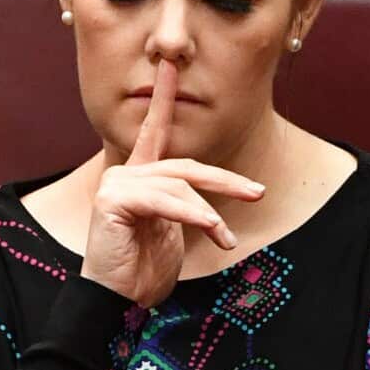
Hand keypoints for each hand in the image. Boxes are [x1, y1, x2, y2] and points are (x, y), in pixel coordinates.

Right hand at [80, 60, 263, 306]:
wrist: (114, 303)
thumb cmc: (141, 272)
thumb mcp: (172, 233)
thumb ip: (185, 207)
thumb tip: (212, 206)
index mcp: (138, 178)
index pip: (154, 132)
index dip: (164, 99)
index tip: (170, 66)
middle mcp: (125, 174)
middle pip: (185, 166)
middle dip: (225, 180)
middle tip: (257, 192)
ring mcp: (116, 184)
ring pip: (179, 185)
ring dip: (210, 213)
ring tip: (225, 239)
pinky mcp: (113, 200)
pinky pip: (165, 200)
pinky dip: (192, 213)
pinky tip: (210, 227)